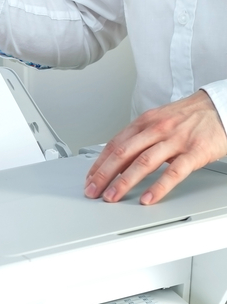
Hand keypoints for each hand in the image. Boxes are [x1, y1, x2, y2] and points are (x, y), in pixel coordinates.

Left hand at [84, 90, 226, 204]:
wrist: (222, 105)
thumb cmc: (190, 117)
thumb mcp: (159, 121)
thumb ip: (139, 138)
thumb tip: (118, 159)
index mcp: (145, 122)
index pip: (115, 144)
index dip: (99, 163)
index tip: (89, 179)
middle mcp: (157, 129)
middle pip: (123, 153)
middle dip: (104, 174)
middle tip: (92, 191)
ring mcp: (176, 140)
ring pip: (143, 163)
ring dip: (124, 182)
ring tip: (112, 197)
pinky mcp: (195, 151)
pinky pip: (174, 172)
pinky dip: (158, 187)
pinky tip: (147, 198)